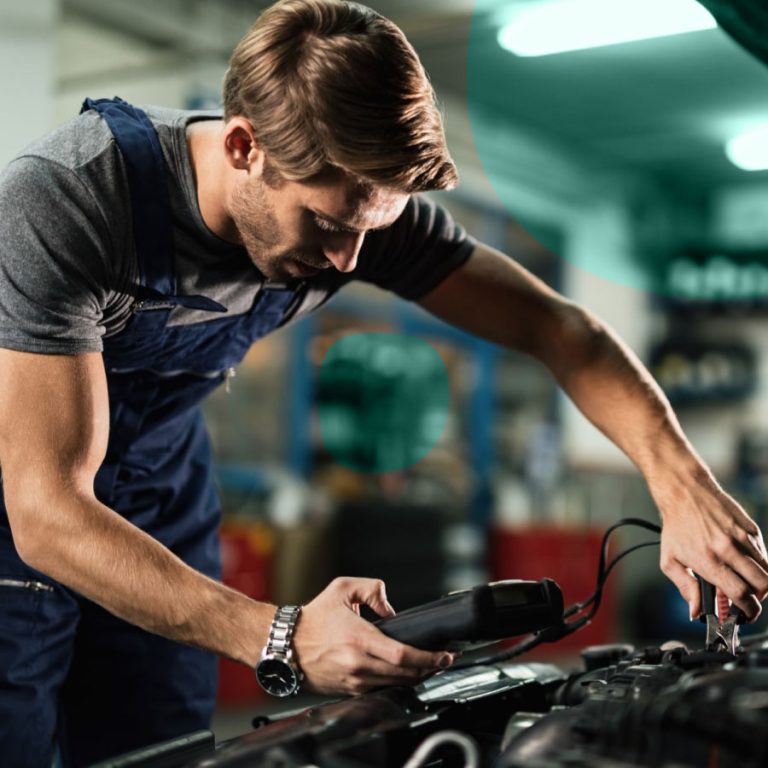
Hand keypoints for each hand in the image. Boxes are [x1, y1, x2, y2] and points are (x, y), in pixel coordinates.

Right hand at [293, 577, 453, 694]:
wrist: (285, 644)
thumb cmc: (314, 616)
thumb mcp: (343, 588)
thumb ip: (372, 589)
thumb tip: (391, 609)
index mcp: (359, 639)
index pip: (403, 655)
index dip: (428, 658)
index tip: (445, 655)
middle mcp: (358, 664)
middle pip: (405, 674)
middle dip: (429, 668)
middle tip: (443, 660)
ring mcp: (353, 681)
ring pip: (395, 685)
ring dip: (415, 677)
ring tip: (428, 665)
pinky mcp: (348, 690)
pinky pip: (380, 689)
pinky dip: (395, 683)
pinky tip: (403, 673)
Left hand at [652, 465, 767, 620]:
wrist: (684, 493)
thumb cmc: (676, 526)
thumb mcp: (670, 560)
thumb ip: (685, 587)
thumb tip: (695, 611)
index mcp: (708, 560)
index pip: (739, 593)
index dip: (747, 610)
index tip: (745, 615)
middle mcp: (728, 549)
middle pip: (762, 585)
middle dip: (758, 600)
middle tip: (749, 601)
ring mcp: (742, 538)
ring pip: (767, 571)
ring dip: (761, 584)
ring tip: (748, 585)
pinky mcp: (750, 528)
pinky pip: (764, 554)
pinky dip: (760, 565)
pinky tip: (745, 565)